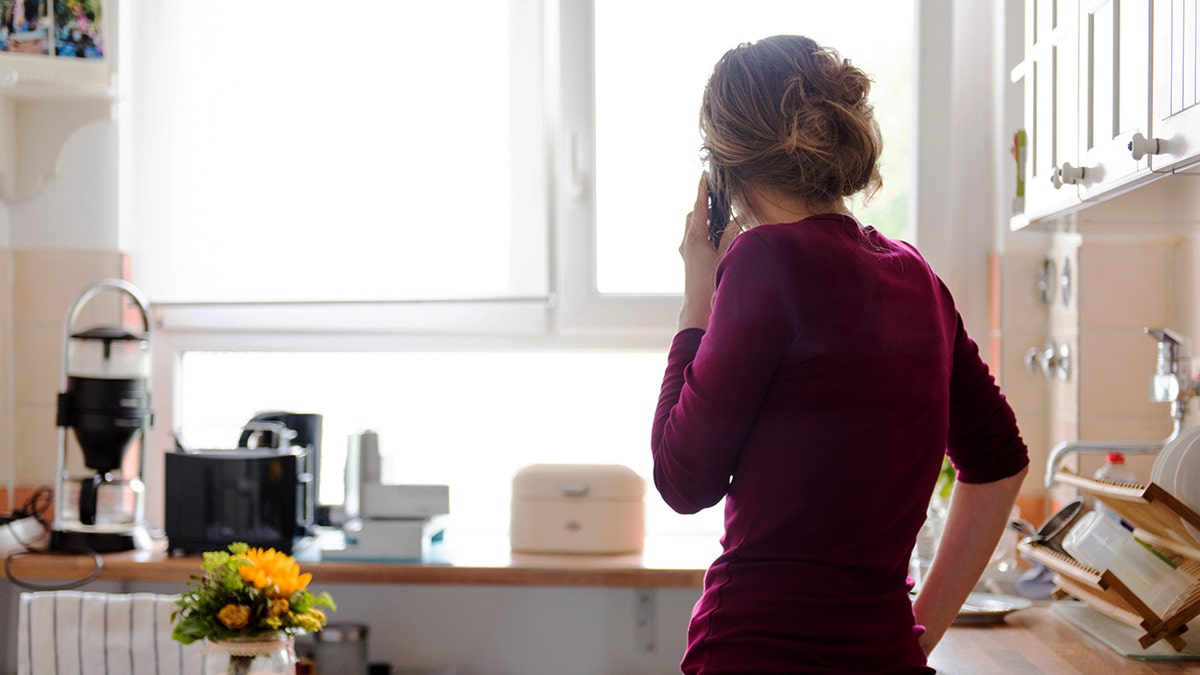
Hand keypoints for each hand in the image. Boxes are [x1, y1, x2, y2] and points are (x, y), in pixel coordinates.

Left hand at [678, 173, 738, 330]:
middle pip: (694, 214)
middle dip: (704, 203)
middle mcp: (687, 242)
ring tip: (720, 214)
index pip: (700, 206)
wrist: (697, 309)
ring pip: (694, 226)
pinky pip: (695, 237)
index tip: (705, 174)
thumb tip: (737, 218)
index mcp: (695, 238)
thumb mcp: (726, 256)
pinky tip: (719, 236)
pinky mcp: (689, 259)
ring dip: (705, 218)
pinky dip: (705, 231)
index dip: (702, 189)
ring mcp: (686, 251)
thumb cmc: (711, 285)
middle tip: (716, 194)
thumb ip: (732, 235)